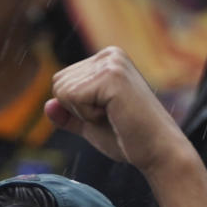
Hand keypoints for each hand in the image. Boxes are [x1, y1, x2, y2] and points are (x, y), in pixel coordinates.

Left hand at [44, 47, 193, 173]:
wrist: (158, 152)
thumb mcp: (91, 125)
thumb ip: (70, 115)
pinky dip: (88, 115)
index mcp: (107, 60)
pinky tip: (114, 116)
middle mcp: (110, 55)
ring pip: (63, 90)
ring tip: (114, 116)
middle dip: (77, 110)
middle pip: (58, 82)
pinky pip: (72, 97)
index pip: (62, 80)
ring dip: (84, 113)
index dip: (76, 108)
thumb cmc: (130, 139)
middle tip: (111, 117)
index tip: (107, 115)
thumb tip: (47, 105)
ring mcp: (111, 63)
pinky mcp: (111, 76)